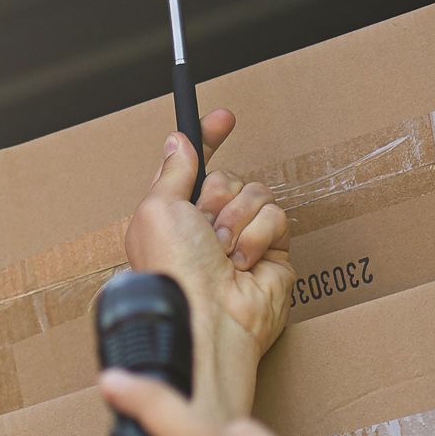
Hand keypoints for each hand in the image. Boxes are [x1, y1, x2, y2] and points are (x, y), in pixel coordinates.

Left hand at [122, 107, 290, 409]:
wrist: (209, 317)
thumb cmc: (175, 271)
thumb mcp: (157, 209)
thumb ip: (172, 171)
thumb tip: (178, 141)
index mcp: (173, 217)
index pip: (194, 167)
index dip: (208, 140)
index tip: (222, 118)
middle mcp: (207, 227)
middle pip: (227, 177)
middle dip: (218, 196)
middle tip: (206, 226)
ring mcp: (242, 239)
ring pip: (255, 192)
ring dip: (237, 218)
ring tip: (224, 251)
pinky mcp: (273, 252)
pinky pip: (276, 216)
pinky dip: (259, 235)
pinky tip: (245, 262)